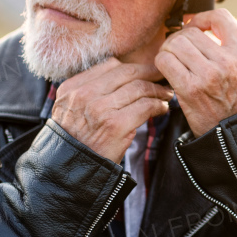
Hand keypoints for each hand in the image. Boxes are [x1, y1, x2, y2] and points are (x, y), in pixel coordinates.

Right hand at [50, 59, 172, 162]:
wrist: (69, 171)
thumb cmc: (76, 141)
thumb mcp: (70, 109)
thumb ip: (90, 90)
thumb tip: (124, 75)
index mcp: (72, 87)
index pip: (111, 65)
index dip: (133, 66)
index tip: (146, 71)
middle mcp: (84, 95)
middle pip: (127, 72)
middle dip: (150, 73)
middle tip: (162, 76)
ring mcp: (100, 109)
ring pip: (139, 88)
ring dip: (158, 90)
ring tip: (166, 94)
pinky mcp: (116, 125)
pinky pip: (145, 106)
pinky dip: (158, 105)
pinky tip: (162, 108)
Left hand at [155, 9, 236, 136]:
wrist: (236, 131)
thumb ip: (229, 44)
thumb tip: (197, 23)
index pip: (221, 17)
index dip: (203, 18)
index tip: (196, 26)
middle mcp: (229, 61)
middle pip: (191, 32)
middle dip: (181, 38)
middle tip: (181, 50)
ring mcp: (209, 75)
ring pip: (175, 44)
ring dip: (170, 50)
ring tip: (175, 60)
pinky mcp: (190, 89)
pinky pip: (165, 61)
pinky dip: (162, 63)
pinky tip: (169, 71)